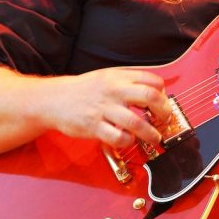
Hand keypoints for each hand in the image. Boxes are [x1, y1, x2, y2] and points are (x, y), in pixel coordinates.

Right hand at [41, 67, 171, 148]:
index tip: (163, 104)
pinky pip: (118, 137)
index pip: (153, 81)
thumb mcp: (107, 76)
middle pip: (150, 97)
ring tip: (155, 138)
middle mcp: (114, 90)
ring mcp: (104, 109)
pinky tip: (129, 140)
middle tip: (164, 120)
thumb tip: (154, 92)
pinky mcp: (94, 126)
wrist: (54, 99)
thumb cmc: (84, 90)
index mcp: (119, 77)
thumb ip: (129, 82)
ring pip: (137, 122)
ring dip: (151, 133)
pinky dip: (128, 141)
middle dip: (163, 111)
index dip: (163, 94)